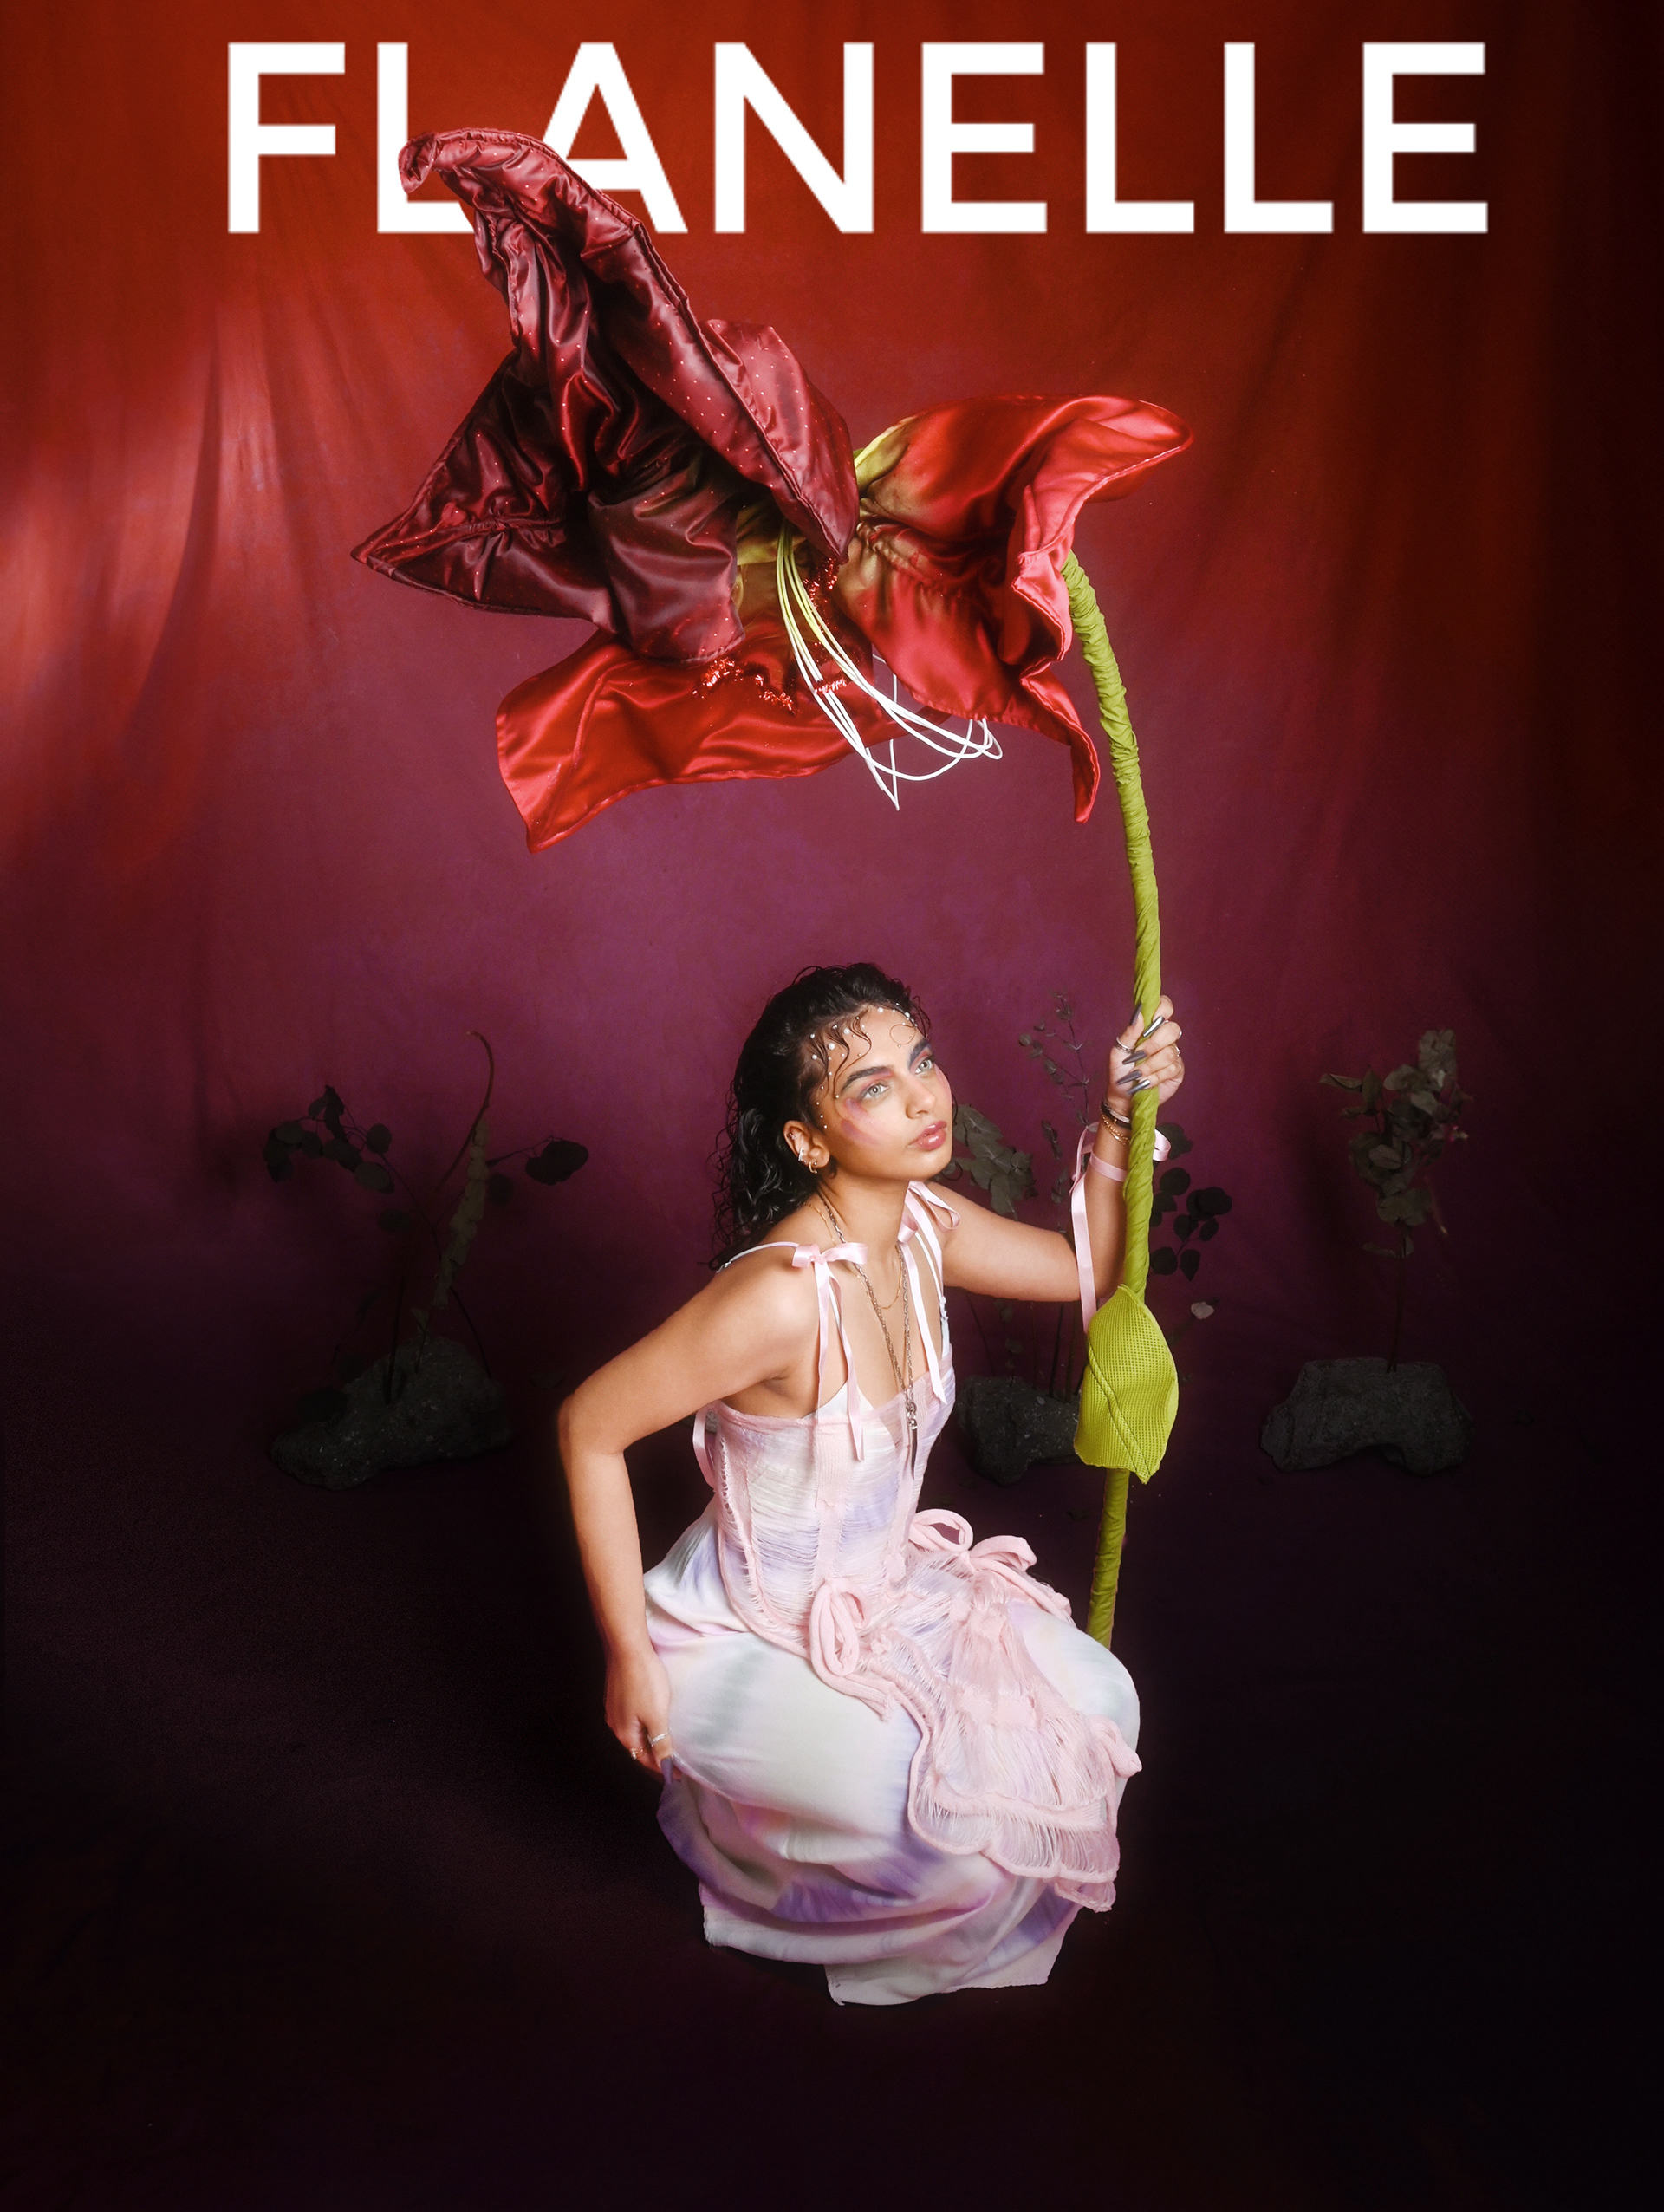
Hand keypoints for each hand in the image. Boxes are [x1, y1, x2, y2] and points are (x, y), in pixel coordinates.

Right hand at [605, 1645, 673, 1775]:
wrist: (628, 1649)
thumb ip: (661, 1742)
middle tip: (673, 1762)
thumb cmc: (644, 1681)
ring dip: (649, 1741)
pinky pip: (632, 1719)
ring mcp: (615, 1709)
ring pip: (634, 1733)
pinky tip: (653, 1721)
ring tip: (665, 1744)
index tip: (678, 1773)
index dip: (662, 1768)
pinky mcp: (618, 1696)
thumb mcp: (657, 1716)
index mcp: (625, 1734)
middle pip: (637, 1748)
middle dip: (654, 1757)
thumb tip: (664, 1765)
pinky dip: (644, 1726)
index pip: (645, 1760)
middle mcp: (616, 1725)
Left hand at [1102, 995, 1185, 1119]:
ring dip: (1151, 1065)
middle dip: (1153, 1044)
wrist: (1123, 1097)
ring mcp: (1173, 1054)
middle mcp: (1164, 1038)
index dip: (1163, 1008)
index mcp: (1150, 1028)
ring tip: (1138, 1073)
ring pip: (1170, 1052)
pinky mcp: (1177, 1070)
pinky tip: (1146, 1081)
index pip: (1165, 1007)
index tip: (1154, 1018)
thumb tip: (1139, 1014)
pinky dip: (1156, 1076)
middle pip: (1172, 1030)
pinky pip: (1172, 1068)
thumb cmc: (1119, 1072)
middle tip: (1139, 1054)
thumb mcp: (1118, 1052)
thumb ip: (1129, 1033)